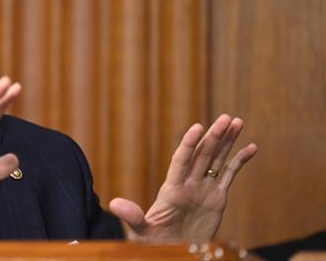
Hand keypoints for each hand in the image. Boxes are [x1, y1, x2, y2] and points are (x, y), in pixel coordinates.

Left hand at [109, 114, 256, 239]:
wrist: (173, 252)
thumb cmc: (154, 243)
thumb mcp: (141, 231)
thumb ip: (132, 216)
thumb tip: (113, 204)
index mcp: (172, 189)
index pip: (181, 161)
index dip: (188, 144)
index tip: (197, 127)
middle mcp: (188, 184)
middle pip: (203, 155)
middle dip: (214, 136)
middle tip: (226, 117)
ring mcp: (203, 189)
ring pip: (217, 160)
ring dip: (227, 141)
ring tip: (237, 122)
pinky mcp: (217, 199)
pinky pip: (229, 176)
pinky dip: (239, 161)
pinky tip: (251, 147)